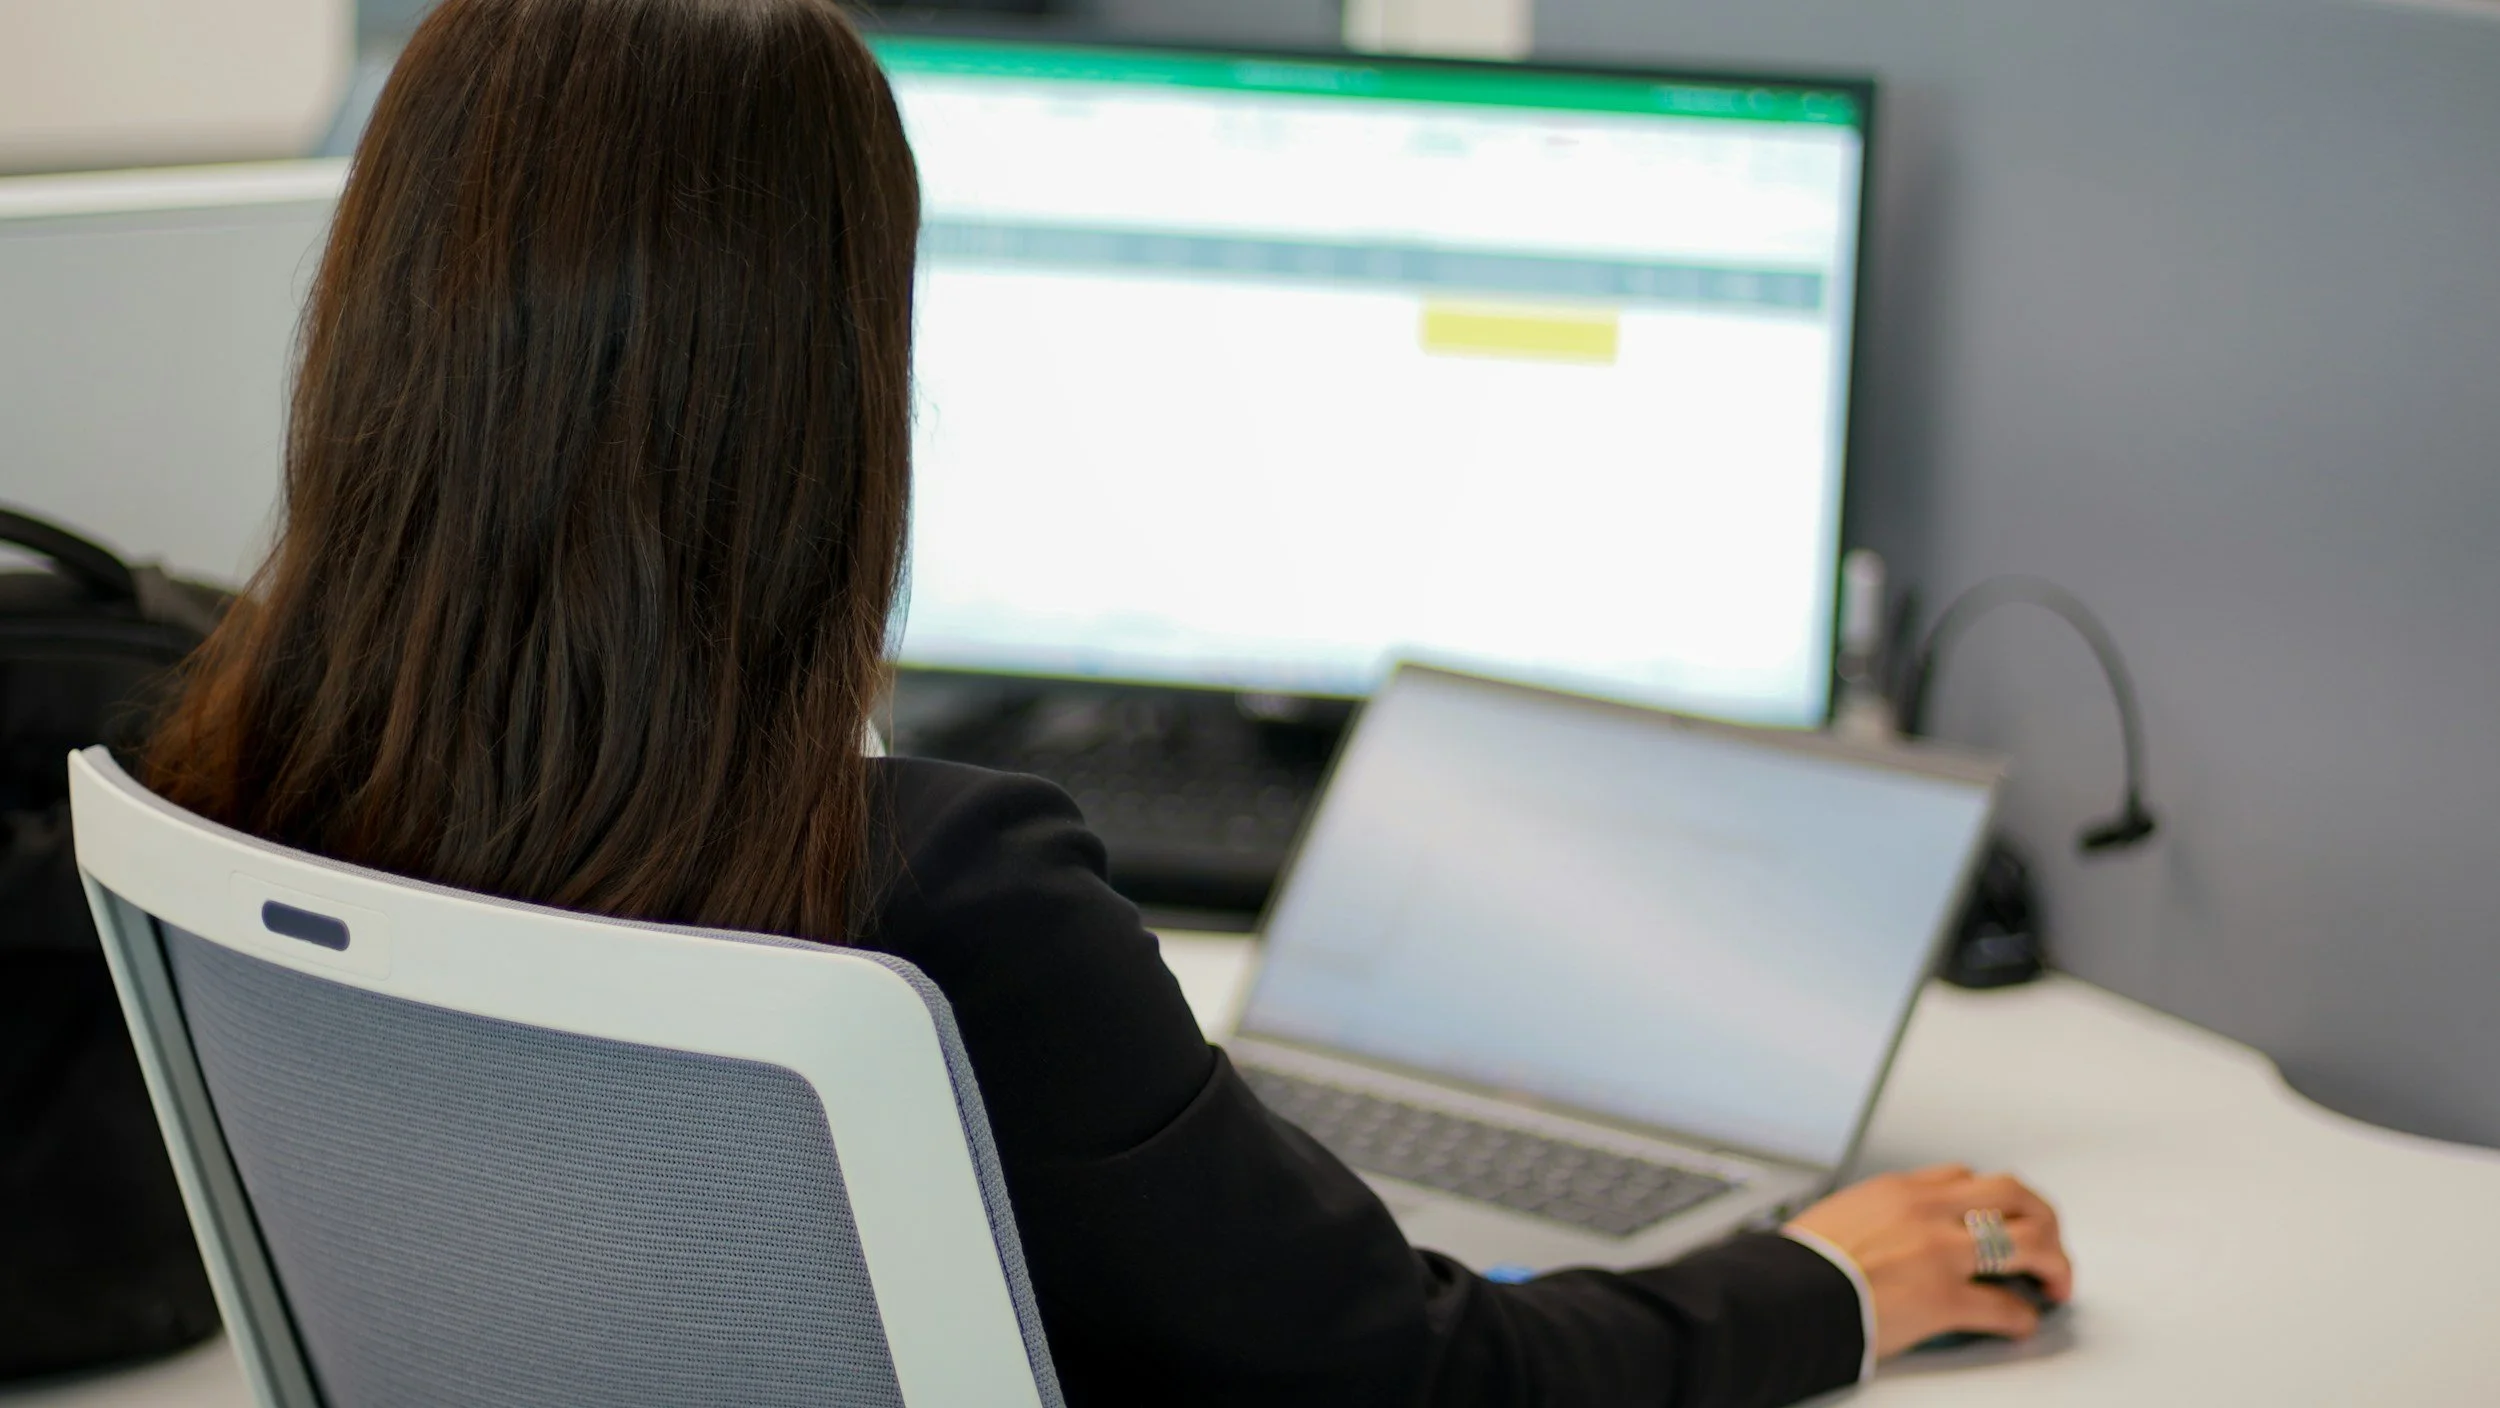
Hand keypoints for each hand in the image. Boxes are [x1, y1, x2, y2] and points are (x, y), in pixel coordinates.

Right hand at [1786, 1164, 2073, 1358]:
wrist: (1780, 1294)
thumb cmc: (1800, 1264)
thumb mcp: (1840, 1216)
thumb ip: (1877, 1217)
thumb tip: (1889, 1236)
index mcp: (1899, 1190)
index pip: (1966, 1177)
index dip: (1996, 1198)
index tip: (2002, 1217)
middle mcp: (1928, 1212)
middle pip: (2013, 1194)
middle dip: (2044, 1220)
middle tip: (2050, 1246)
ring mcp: (1940, 1252)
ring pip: (2029, 1241)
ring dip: (2054, 1264)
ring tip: (2056, 1284)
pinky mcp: (1943, 1298)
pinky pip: (2006, 1306)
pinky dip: (2023, 1317)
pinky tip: (2022, 1324)